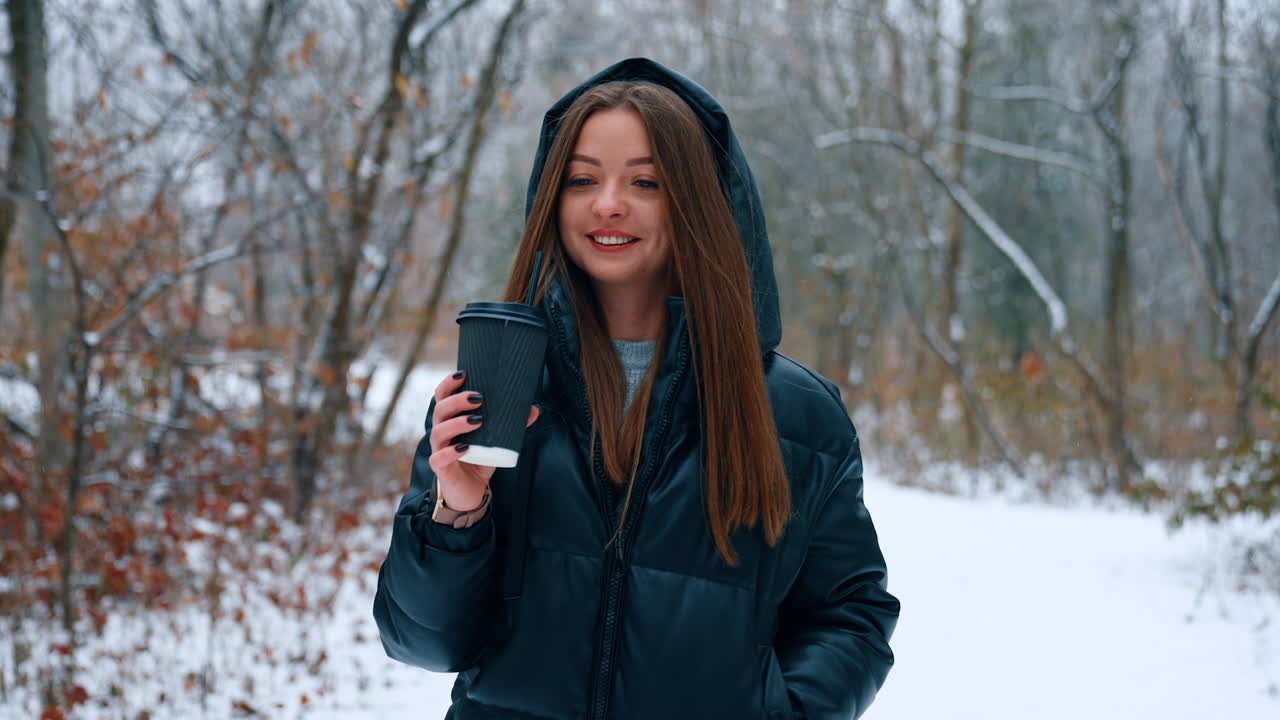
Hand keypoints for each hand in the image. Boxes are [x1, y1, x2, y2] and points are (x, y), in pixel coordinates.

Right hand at [427, 370, 540, 511]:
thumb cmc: (480, 460)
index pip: (442, 397)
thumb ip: (512, 425)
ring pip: (439, 431)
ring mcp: (439, 450)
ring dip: (457, 423)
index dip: (448, 384)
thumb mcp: (496, 441)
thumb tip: (534, 409)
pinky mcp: (441, 469)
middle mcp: (441, 432)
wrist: (471, 491)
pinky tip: (464, 448)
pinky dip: (450, 452)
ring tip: (478, 419)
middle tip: (479, 398)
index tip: (463, 374)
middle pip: (440, 410)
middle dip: (457, 400)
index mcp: (450, 420)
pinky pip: (439, 458)